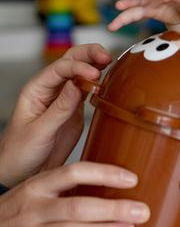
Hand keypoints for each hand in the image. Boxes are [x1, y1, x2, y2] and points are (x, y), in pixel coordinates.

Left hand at [0, 44, 111, 187]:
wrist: (20, 173)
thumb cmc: (19, 153)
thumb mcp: (39, 131)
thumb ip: (60, 108)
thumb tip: (78, 84)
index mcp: (36, 90)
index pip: (59, 68)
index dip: (78, 67)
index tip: (95, 74)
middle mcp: (51, 90)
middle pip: (71, 60)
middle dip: (90, 53)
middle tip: (107, 56)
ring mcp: (65, 98)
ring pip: (83, 72)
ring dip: (97, 64)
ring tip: (112, 62)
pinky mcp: (77, 110)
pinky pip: (90, 89)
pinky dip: (102, 82)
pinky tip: (111, 81)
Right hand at [0, 161, 149, 226]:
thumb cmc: (24, 208)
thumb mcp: (40, 189)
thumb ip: (69, 184)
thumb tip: (119, 181)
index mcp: (39, 185)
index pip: (74, 173)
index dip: (105, 174)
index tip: (133, 179)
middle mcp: (34, 208)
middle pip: (78, 207)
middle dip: (113, 210)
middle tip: (141, 211)